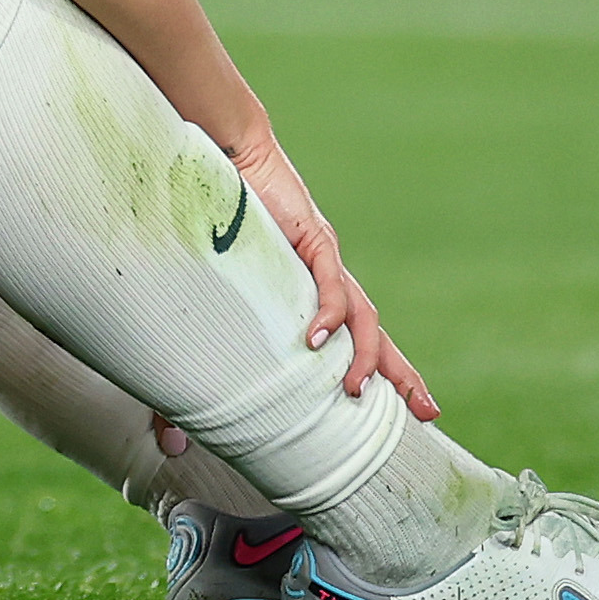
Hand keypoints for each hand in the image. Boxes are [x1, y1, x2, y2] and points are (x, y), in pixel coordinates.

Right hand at [226, 128, 440, 421]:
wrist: (226, 154)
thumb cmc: (213, 229)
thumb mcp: (210, 306)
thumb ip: (198, 366)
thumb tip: (170, 446)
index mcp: (313, 294)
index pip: (357, 341)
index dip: (383, 375)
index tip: (410, 412)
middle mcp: (328, 281)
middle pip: (376, 336)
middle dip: (402, 376)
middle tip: (428, 413)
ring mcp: (324, 261)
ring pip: (363, 317)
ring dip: (364, 356)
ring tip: (353, 391)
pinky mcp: (312, 239)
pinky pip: (330, 283)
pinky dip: (327, 313)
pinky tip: (315, 340)